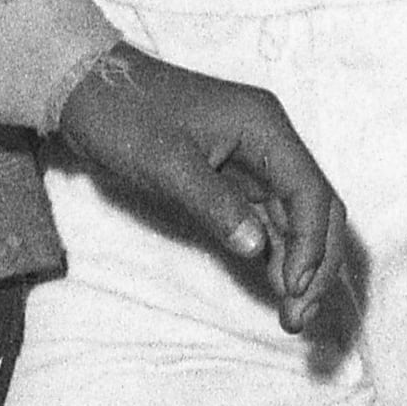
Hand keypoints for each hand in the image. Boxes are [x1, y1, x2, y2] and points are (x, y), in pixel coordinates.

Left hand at [48, 45, 355, 337]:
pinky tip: (274, 287)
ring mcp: (253, 161)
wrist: (89, 89)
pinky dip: (276, 254)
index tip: (294, 288)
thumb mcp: (167, 164)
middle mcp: (269, 142)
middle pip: (315, 207)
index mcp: (265, 127)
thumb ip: (215, 205)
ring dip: (299, 264)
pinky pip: (268, 219)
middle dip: (316, 262)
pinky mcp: (234, 179)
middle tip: (299, 316)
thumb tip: (257, 250)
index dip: (311, 243)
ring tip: (293, 316)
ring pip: (296, 219)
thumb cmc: (126, 117)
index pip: (310, 191)